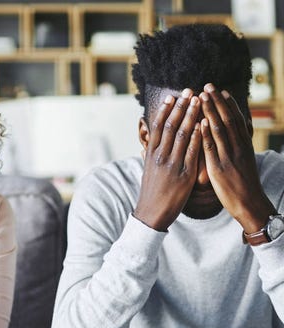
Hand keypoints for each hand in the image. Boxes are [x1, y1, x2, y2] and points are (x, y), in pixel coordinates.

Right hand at [134, 88, 201, 230]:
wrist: (151, 213)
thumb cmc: (151, 192)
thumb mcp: (147, 171)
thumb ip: (149, 155)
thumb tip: (147, 144)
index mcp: (150, 154)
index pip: (157, 127)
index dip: (165, 110)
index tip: (172, 96)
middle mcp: (159, 157)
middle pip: (170, 126)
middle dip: (180, 107)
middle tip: (189, 91)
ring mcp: (171, 165)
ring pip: (181, 135)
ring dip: (190, 116)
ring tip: (198, 102)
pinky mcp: (183, 175)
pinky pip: (191, 152)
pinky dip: (197, 137)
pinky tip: (203, 125)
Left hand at [199, 83, 275, 231]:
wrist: (250, 204)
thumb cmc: (244, 184)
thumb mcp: (244, 161)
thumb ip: (239, 146)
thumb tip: (237, 131)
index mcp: (244, 145)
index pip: (236, 119)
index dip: (227, 104)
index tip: (220, 91)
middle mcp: (238, 147)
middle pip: (228, 119)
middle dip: (217, 101)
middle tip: (208, 85)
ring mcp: (229, 157)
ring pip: (220, 129)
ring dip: (210, 111)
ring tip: (201, 96)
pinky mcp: (220, 168)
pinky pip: (212, 148)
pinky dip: (206, 134)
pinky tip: (200, 122)